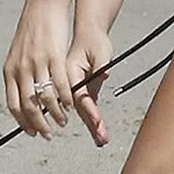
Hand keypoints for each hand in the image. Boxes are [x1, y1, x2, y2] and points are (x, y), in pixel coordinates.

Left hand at [2, 0, 73, 139]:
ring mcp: (38, 64)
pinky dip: (67, 98)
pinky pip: (61, 85)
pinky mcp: (54, 58)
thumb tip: (19, 93)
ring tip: (62, 121)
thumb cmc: (32, 31)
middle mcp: (22, 70)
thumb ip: (18, 74)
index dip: (22, 122)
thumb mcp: (18, 54)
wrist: (42, 7)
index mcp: (10, 71)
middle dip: (39, 124)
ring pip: (46, 98)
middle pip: (29, 106)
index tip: (31, 132)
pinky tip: (72, 105)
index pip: (14, 104)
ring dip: (56, 113)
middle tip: (48, 134)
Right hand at [66, 26, 113, 147]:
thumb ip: (102, 63)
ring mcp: (74, 87)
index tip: (97, 121)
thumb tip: (105, 73)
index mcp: (70, 72)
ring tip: (102, 139)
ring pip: (82, 110)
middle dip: (91, 124)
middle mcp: (69, 82)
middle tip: (101, 138)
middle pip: (80, 107)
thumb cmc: (93, 40)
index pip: (80, 94)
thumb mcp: (100, 50)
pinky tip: (98, 132)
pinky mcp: (81, 90)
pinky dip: (91, 120)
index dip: (89, 109)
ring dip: (92, 126)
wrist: (88, 34)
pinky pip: (85, 108)